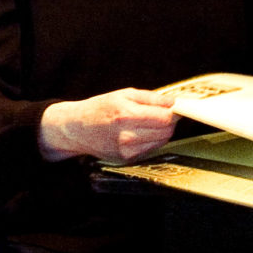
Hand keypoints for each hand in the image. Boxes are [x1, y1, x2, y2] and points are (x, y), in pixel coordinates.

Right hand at [38, 89, 177, 162]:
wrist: (77, 128)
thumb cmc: (99, 108)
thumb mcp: (124, 94)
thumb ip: (151, 97)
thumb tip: (172, 102)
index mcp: (126, 115)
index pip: (164, 118)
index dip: (174, 112)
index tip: (175, 108)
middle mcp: (127, 135)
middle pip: (166, 131)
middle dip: (168, 121)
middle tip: (162, 113)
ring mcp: (127, 150)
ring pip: (161, 141)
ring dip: (161, 131)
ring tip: (149, 122)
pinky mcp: (128, 159)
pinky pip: (151, 148)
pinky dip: (151, 139)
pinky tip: (141, 132)